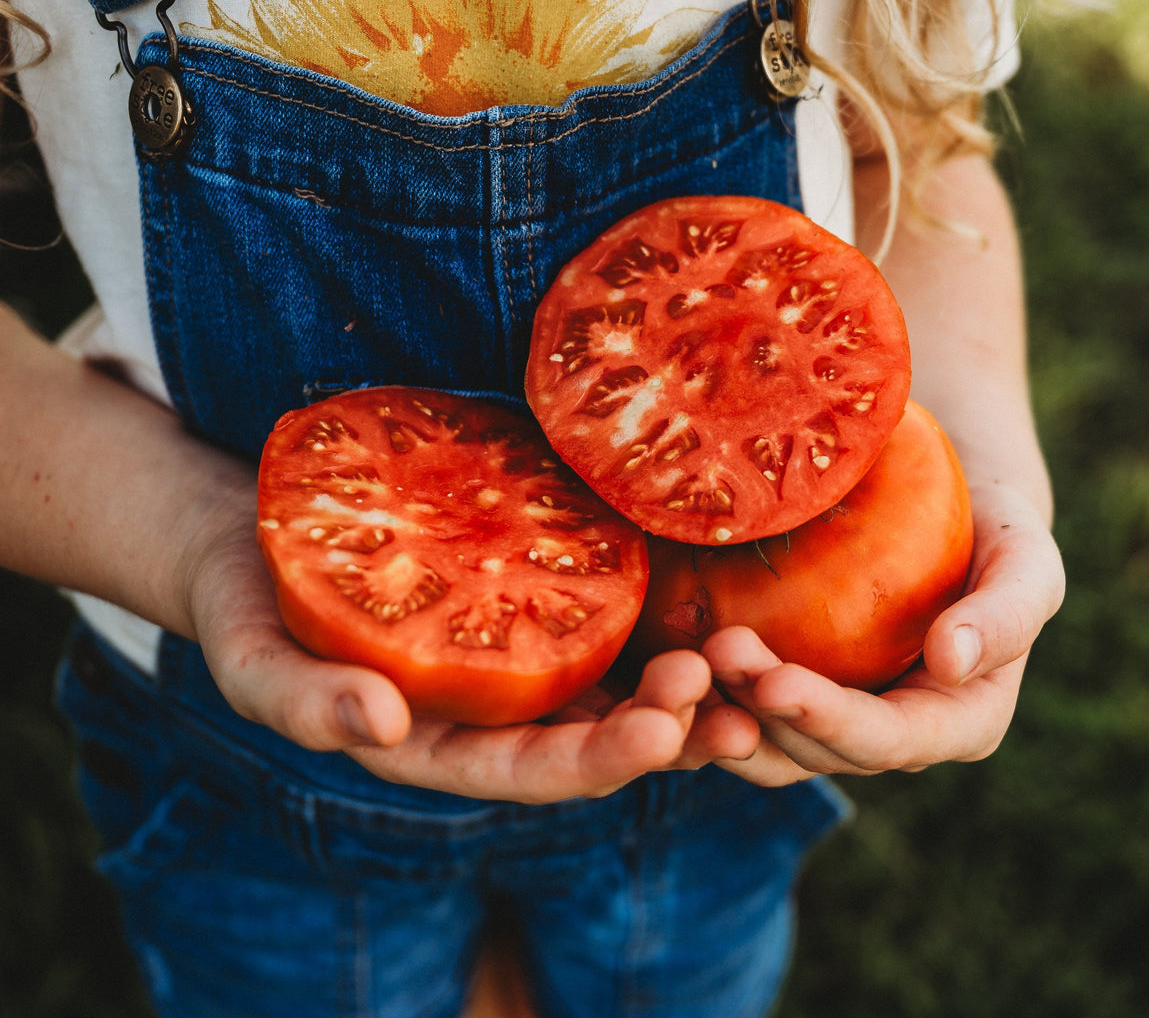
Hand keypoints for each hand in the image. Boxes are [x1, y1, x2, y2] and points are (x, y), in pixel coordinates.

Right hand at [185, 483, 758, 801]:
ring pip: (610, 679)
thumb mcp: (251, 660)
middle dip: (662, 725)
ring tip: (742, 660)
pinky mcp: (523, 588)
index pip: (525, 770)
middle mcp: (487, 709)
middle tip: (721, 695)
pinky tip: (704, 588)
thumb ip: (304, 703)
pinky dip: (652, 609)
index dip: (595, 761)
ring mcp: (511, 649)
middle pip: (590, 733)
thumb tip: (377, 726)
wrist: (258, 536)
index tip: (660, 735)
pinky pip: (597, 606)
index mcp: (434, 744)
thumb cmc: (248, 606)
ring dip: (679, 679)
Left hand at [702, 482, 1064, 785]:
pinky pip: (745, 708)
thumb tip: (952, 663)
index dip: (830, 721)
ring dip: (724, 710)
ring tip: (685, 660)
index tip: (777, 683)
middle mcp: (893, 735)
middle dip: (763, 709)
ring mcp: (838, 717)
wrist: (954, 507)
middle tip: (716, 652)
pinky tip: (673, 657)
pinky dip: (709, 694)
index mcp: (958, 724)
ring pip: (770, 740)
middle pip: (817, 745)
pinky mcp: (794, 688)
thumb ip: (1007, 614)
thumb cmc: (1000, 535)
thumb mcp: (1028, 562)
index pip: (888, 741)